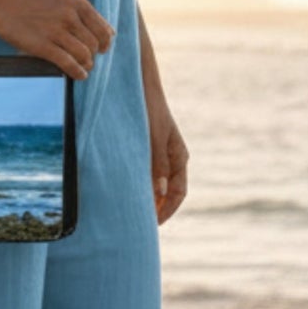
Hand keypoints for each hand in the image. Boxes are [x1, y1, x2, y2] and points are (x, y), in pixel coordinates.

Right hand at [0, 0, 113, 78]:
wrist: (1, 1)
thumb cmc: (30, 0)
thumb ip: (82, 12)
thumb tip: (109, 32)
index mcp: (76, 2)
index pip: (102, 28)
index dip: (105, 42)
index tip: (102, 49)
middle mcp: (69, 16)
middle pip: (94, 44)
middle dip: (93, 55)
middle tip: (89, 60)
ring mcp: (56, 31)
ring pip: (84, 55)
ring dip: (86, 65)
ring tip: (83, 68)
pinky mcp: (43, 46)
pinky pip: (69, 63)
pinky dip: (77, 72)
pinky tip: (79, 75)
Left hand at [147, 88, 187, 224]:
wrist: (141, 84)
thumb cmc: (148, 109)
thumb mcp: (153, 138)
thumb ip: (157, 165)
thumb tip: (160, 194)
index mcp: (179, 157)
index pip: (178, 193)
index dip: (167, 211)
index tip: (152, 224)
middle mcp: (173, 157)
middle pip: (169, 192)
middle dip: (158, 208)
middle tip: (141, 224)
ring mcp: (162, 152)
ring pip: (159, 183)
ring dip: (150, 197)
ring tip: (134, 210)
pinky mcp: (149, 147)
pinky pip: (149, 172)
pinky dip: (142, 184)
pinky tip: (128, 189)